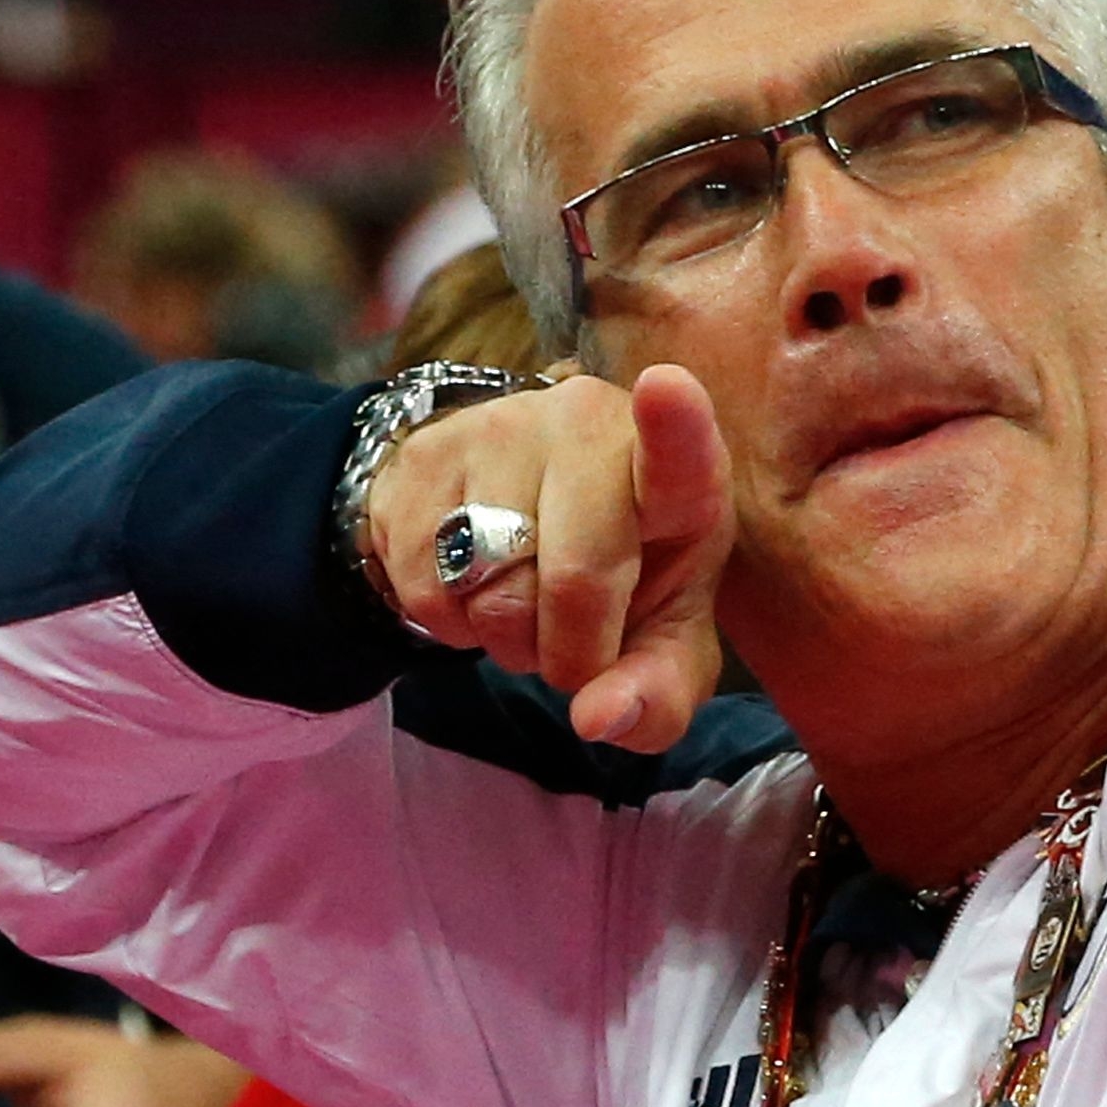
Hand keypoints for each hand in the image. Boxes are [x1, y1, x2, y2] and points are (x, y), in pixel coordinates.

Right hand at [365, 366, 733, 753]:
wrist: (508, 513)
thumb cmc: (621, 580)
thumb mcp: (661, 644)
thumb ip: (657, 695)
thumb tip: (599, 717)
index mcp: (680, 475)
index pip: (680, 454)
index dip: (677, 426)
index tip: (666, 389)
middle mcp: (591, 427)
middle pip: (578, 580)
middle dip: (572, 652)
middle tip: (575, 645)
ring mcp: (502, 430)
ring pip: (495, 590)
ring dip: (507, 638)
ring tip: (524, 603)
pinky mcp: (426, 454)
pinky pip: (428, 588)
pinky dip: (450, 623)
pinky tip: (474, 588)